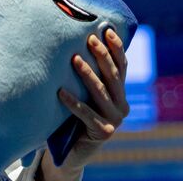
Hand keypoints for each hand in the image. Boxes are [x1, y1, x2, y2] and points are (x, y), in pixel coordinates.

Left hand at [39, 28, 128, 179]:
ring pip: (100, 92)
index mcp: (121, 94)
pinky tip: (60, 92)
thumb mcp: (85, 95)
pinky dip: (72, 102)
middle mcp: (123, 106)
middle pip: (112, 76)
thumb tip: (75, 43)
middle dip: (102, 55)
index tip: (107, 30)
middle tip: (90, 39)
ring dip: (87, 74)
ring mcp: (115, 120)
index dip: (116, 48)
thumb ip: (88, 77)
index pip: (121, 67)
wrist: (74, 151)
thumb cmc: (75, 117)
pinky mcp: (103, 132)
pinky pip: (85, 114)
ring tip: (74, 59)